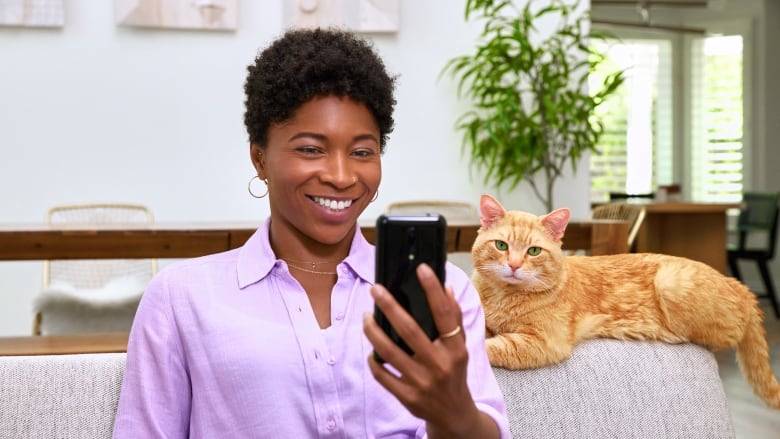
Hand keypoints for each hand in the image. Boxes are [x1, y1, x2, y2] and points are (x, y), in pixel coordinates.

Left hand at [364, 264, 497, 437]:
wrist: (454, 414)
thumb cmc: (454, 373)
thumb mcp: (460, 347)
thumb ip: (454, 318)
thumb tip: (446, 288)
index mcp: (455, 348)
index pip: (444, 314)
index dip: (433, 289)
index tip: (421, 269)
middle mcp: (439, 364)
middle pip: (409, 330)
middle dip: (389, 306)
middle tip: (375, 290)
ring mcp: (422, 382)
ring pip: (389, 352)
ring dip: (373, 331)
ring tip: (366, 317)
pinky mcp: (407, 397)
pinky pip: (382, 374)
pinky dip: (373, 360)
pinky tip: (371, 350)